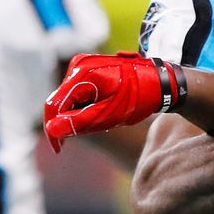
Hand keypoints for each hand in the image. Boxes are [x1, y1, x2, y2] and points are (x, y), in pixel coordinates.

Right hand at [44, 52, 185, 151]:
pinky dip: (87, 105)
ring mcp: (84, 65)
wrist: (161, 81)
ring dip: (81, 113)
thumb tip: (51, 129)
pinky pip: (79, 92)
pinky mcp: (89, 69)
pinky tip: (106, 108)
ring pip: (70, 98)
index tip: (58, 149)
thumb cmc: (140, 97)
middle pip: (62, 101)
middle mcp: (78, 65)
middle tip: (97, 129)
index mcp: (82, 73)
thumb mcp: (111, 113)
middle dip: (72, 120)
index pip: (55, 104)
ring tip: (107, 116)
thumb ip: (81, 121)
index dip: (52, 128)